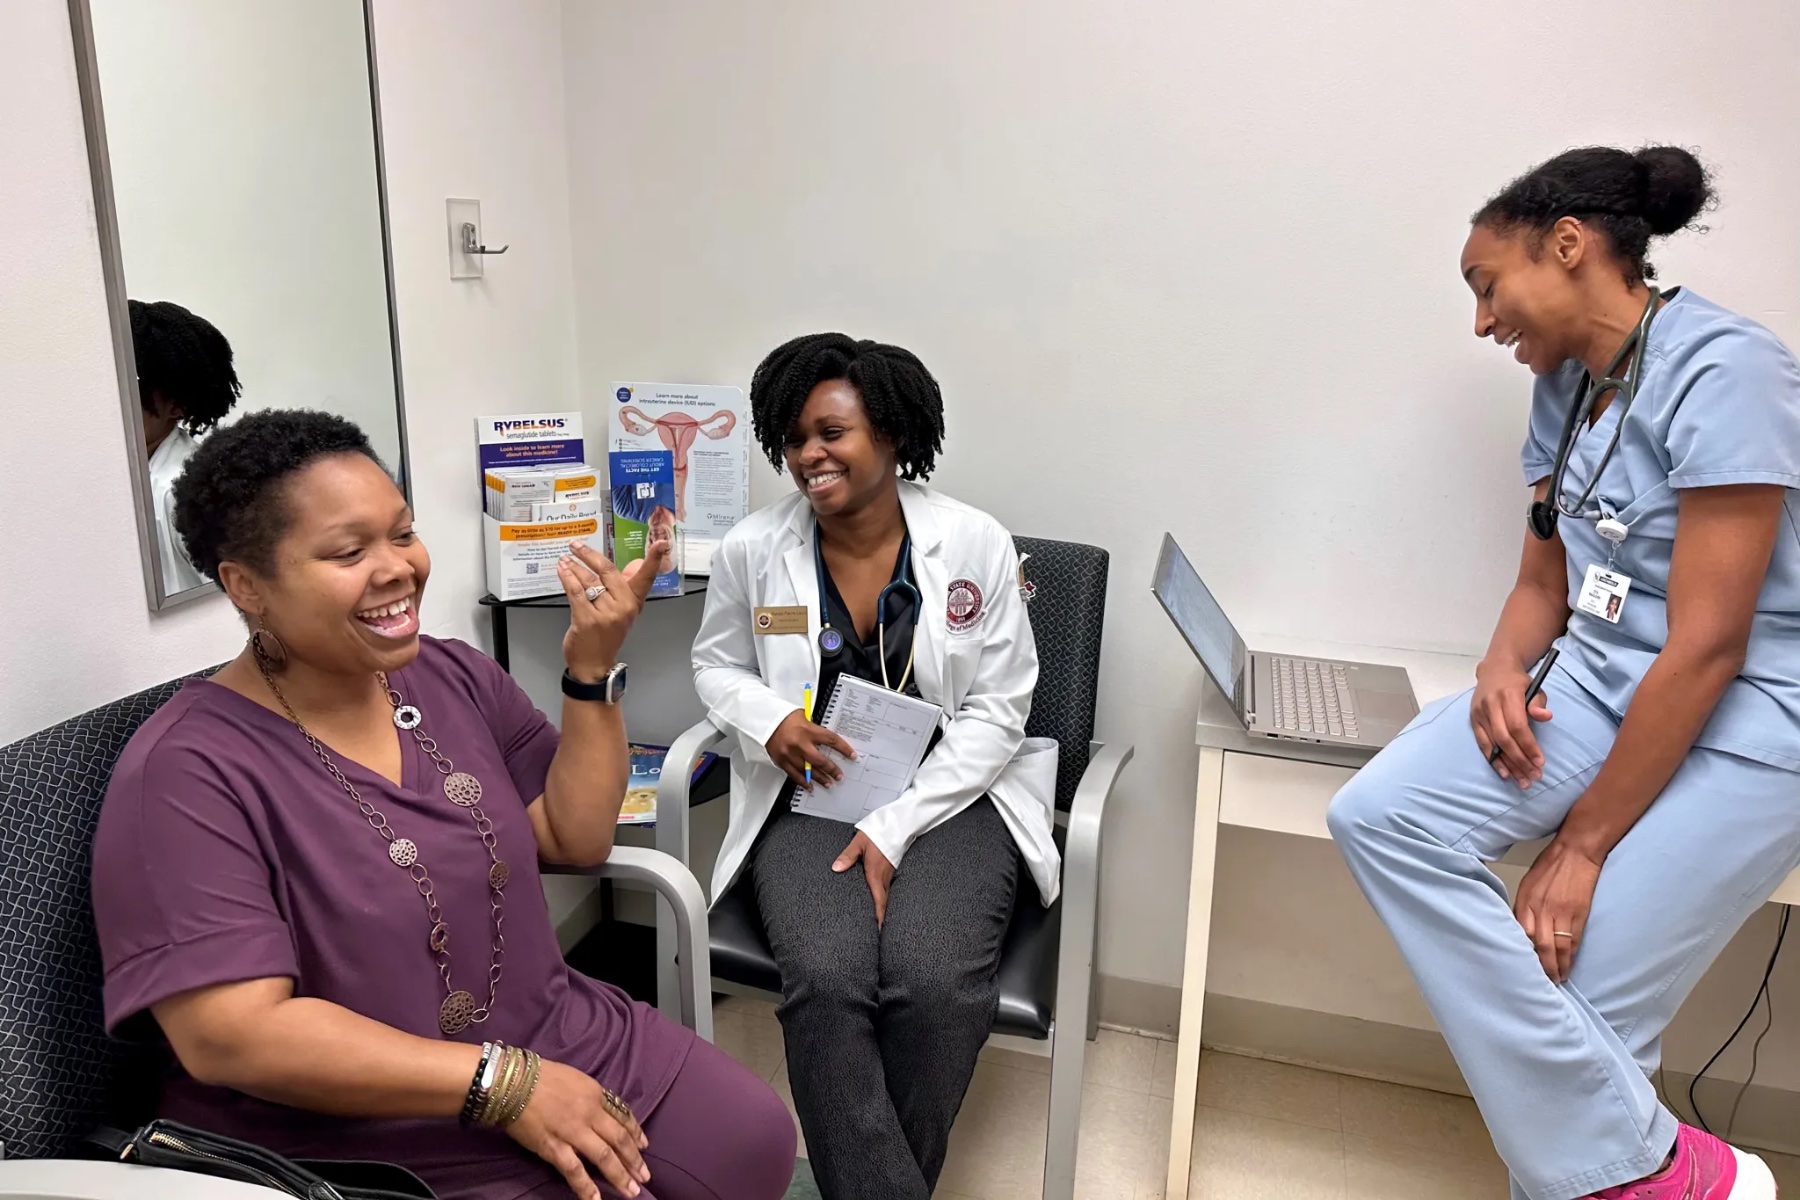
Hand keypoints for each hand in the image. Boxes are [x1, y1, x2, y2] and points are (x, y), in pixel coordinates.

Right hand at [505, 1060, 650, 1199]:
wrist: (513, 1082)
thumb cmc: (542, 1076)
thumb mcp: (576, 1078)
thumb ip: (591, 1097)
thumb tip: (602, 1111)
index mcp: (596, 1094)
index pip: (623, 1116)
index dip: (636, 1132)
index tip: (644, 1146)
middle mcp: (590, 1114)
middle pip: (619, 1140)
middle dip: (635, 1160)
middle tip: (645, 1176)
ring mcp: (574, 1132)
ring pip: (605, 1157)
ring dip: (620, 1176)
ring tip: (632, 1191)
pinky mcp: (554, 1148)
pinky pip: (575, 1171)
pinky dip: (586, 1187)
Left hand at [557, 535, 667, 681]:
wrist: (594, 664)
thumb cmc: (605, 637)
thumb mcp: (621, 612)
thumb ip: (626, 587)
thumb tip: (635, 564)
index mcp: (634, 603)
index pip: (646, 577)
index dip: (654, 559)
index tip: (661, 542)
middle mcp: (623, 607)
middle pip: (608, 571)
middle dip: (589, 555)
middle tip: (576, 545)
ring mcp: (606, 614)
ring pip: (588, 580)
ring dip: (573, 567)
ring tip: (565, 560)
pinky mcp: (587, 619)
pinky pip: (576, 591)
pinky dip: (567, 578)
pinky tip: (562, 571)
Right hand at [764, 709, 855, 788]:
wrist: (765, 719)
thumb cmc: (784, 716)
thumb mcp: (804, 716)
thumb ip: (814, 728)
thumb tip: (826, 739)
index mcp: (808, 730)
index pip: (831, 740)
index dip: (844, 749)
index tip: (852, 755)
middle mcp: (800, 743)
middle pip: (820, 760)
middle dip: (832, 770)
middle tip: (839, 775)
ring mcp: (790, 754)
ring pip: (808, 771)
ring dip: (820, 778)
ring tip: (828, 783)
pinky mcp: (781, 760)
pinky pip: (794, 774)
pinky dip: (803, 782)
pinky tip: (810, 786)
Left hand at [833, 831, 895, 925]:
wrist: (896, 825)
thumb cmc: (877, 833)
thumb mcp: (859, 843)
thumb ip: (848, 856)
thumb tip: (836, 868)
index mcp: (875, 874)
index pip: (878, 900)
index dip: (878, 916)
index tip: (877, 930)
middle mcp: (884, 877)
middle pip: (883, 903)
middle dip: (880, 918)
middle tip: (876, 933)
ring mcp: (889, 875)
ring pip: (886, 897)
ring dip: (882, 909)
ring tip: (877, 922)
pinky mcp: (890, 871)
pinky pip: (887, 889)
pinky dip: (883, 899)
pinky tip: (879, 902)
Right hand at [1471, 657, 1552, 787]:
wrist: (1494, 670)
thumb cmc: (1518, 682)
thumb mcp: (1535, 687)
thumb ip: (1539, 703)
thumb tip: (1545, 717)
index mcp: (1507, 695)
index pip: (1517, 726)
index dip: (1528, 746)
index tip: (1540, 762)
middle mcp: (1490, 705)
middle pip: (1504, 739)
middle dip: (1520, 760)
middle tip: (1533, 776)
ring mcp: (1479, 713)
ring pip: (1492, 744)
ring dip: (1507, 765)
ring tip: (1521, 781)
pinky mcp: (1473, 719)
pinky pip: (1482, 744)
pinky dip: (1493, 760)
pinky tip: (1504, 773)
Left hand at [1512, 838, 1602, 982]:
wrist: (1576, 852)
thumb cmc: (1550, 866)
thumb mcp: (1528, 884)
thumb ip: (1524, 907)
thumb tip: (1522, 930)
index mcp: (1525, 901)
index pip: (1520, 934)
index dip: (1522, 953)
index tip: (1522, 968)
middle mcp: (1540, 909)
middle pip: (1538, 946)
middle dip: (1541, 967)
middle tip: (1542, 982)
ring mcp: (1560, 913)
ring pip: (1557, 947)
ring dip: (1557, 966)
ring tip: (1557, 980)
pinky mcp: (1578, 914)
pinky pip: (1573, 941)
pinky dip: (1570, 956)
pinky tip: (1568, 966)